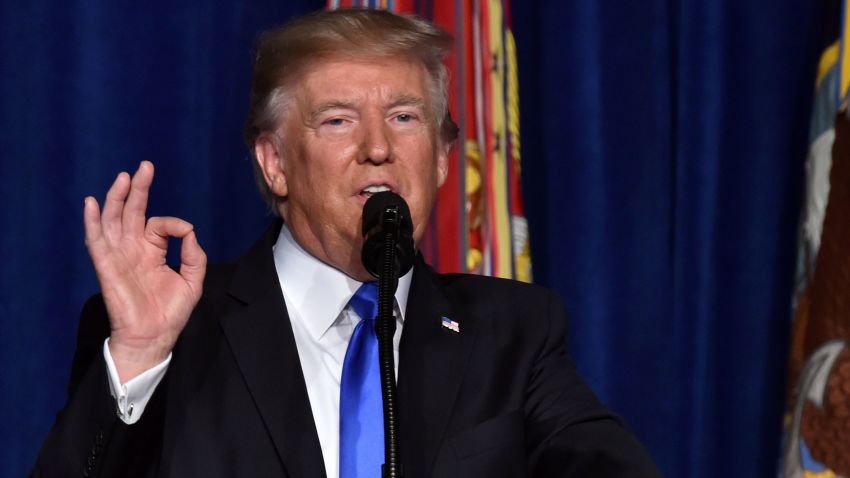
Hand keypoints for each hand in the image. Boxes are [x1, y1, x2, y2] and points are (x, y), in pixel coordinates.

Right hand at [84, 161, 206, 382]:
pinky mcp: (107, 267)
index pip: (158, 224)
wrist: (153, 337)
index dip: (173, 223)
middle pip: (131, 212)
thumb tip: (188, 231)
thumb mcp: (192, 280)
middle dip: (138, 189)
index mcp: (152, 251)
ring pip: (113, 220)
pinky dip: (92, 222)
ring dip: (116, 198)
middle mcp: (133, 249)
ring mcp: (119, 256)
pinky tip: (91, 204)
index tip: (184, 232)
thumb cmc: (170, 312)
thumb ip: (194, 255)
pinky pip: (96, 241)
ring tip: (123, 177)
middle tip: (145, 166)